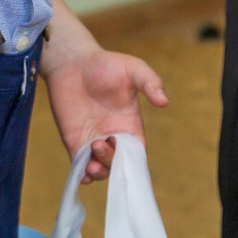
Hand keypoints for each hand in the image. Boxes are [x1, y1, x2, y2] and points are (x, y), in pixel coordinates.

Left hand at [42, 47, 167, 181]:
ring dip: (99, 173)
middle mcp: (113, 136)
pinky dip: (82, 175)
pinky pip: (80, 165)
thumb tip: (164, 102)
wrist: (72, 61)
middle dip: (111, 162)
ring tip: (91, 164)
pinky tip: (82, 172)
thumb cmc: (105, 64)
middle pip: (118, 164)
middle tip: (99, 145)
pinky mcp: (74, 141)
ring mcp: (93, 140)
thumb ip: (150, 82)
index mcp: (130, 124)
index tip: (125, 154)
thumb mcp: (133, 69)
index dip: (134, 160)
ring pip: (100, 169)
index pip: (137, 152)